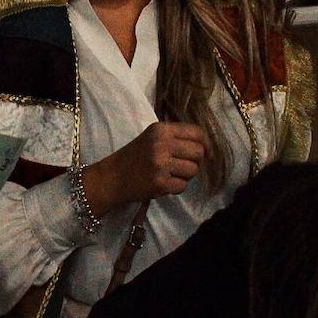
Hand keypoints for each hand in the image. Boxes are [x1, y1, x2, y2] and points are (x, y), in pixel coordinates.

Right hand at [81, 121, 205, 217]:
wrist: (112, 177)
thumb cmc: (133, 157)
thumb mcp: (151, 138)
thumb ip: (175, 137)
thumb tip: (205, 147)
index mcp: (161, 130)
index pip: (196, 132)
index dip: (205, 144)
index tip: (206, 153)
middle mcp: (161, 144)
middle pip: (198, 152)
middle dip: (195, 161)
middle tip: (182, 166)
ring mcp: (160, 164)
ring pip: (193, 170)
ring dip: (185, 176)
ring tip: (171, 175)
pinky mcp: (160, 182)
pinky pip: (182, 186)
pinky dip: (176, 187)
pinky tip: (164, 183)